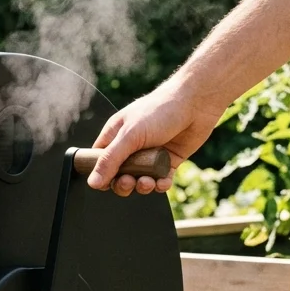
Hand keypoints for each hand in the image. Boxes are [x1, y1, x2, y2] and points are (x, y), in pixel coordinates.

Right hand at [88, 78, 224, 196]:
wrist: (196, 104)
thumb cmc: (160, 111)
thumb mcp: (130, 135)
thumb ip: (110, 160)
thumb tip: (93, 183)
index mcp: (116, 136)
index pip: (100, 161)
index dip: (100, 174)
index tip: (105, 183)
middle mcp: (131, 147)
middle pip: (119, 176)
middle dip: (123, 184)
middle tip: (129, 181)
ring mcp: (150, 155)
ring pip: (140, 181)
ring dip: (142, 186)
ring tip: (148, 182)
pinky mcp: (168, 161)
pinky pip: (160, 180)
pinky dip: (160, 185)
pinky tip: (162, 182)